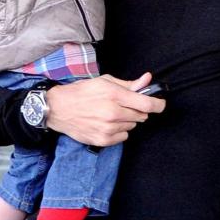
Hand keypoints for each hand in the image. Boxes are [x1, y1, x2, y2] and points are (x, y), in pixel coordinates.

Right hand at [45, 72, 164, 145]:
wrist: (58, 108)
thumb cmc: (82, 92)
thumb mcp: (105, 81)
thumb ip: (129, 84)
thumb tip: (148, 79)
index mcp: (115, 96)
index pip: (147, 104)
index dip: (158, 105)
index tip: (160, 104)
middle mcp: (113, 113)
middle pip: (141, 116)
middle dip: (136, 110)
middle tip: (122, 105)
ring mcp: (108, 128)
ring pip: (132, 125)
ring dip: (126, 120)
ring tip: (110, 113)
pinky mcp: (103, 140)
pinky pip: (124, 136)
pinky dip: (119, 130)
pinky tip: (106, 123)